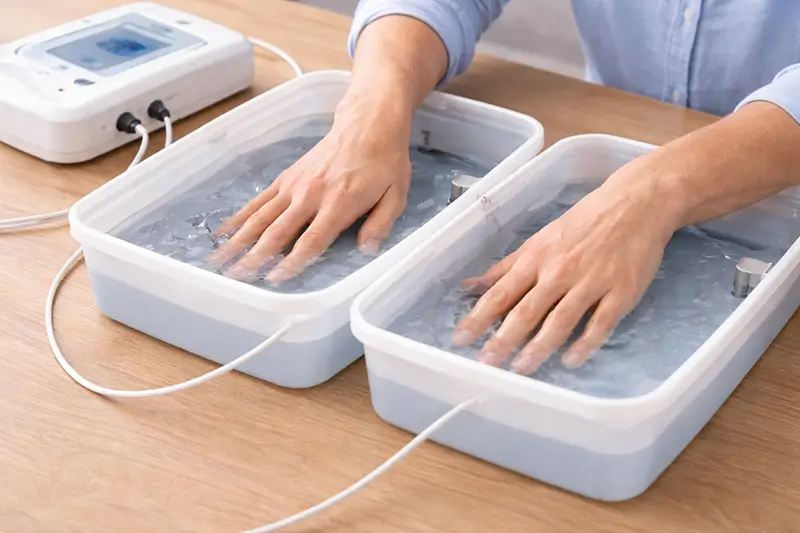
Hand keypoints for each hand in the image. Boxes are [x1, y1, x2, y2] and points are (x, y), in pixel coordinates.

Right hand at [210, 101, 411, 283]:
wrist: (367, 124)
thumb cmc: (385, 161)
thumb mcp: (396, 195)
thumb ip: (380, 224)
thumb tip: (367, 250)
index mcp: (338, 203)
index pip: (311, 239)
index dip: (292, 261)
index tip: (275, 278)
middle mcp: (311, 195)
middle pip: (277, 232)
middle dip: (255, 257)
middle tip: (236, 278)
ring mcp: (294, 186)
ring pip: (261, 218)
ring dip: (240, 241)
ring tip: (220, 261)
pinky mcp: (286, 179)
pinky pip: (259, 201)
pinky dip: (240, 218)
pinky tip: (225, 232)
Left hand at [452, 158, 682, 373]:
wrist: (635, 204)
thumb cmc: (583, 223)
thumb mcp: (539, 241)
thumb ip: (506, 267)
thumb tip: (470, 285)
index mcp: (536, 259)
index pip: (500, 294)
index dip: (478, 318)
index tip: (460, 339)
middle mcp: (559, 272)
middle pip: (526, 311)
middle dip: (503, 339)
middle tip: (485, 363)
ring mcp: (591, 283)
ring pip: (560, 321)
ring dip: (539, 347)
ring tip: (521, 368)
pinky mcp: (620, 293)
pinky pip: (600, 323)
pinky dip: (585, 343)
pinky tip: (570, 361)